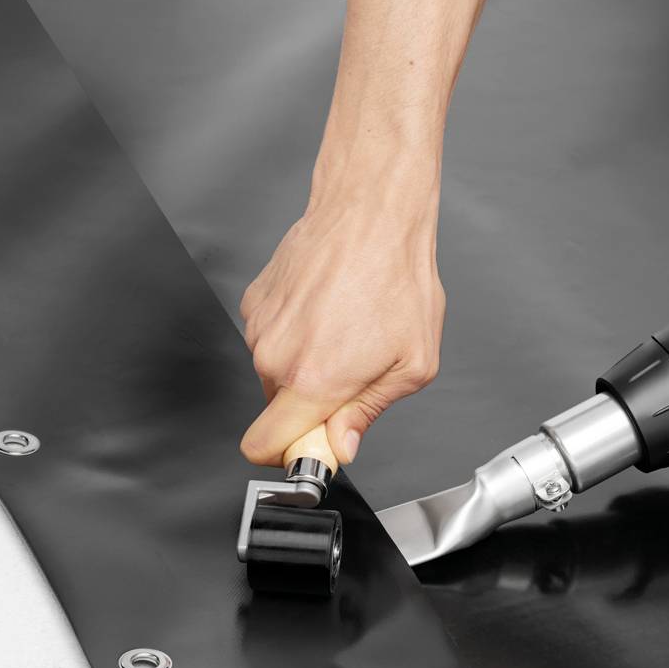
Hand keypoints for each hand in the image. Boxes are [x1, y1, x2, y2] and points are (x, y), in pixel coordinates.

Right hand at [239, 160, 444, 466]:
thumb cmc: (398, 279)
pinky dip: (299, 333)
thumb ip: (368, 412)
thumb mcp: (412, 365)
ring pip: (277, 372)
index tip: (317, 444)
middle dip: (312, 404)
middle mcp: (274, 355)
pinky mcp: (256, 300)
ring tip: (349, 330)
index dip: (290, 454)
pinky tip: (332, 310)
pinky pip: (274, 338)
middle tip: (356, 372)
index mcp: (312, 380)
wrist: (372, 213)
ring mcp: (260, 326)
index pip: (263, 447)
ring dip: (309, 364)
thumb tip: (341, 445)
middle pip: (278, 410)